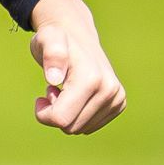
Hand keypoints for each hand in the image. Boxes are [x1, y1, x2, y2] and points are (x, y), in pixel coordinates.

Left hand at [29, 0, 125, 134]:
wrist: (76, 35)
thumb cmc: (56, 40)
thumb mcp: (46, 40)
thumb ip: (50, 54)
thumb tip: (54, 78)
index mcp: (92, 79)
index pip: (61, 119)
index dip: (44, 112)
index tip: (45, 92)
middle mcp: (110, 90)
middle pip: (70, 127)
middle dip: (55, 112)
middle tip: (55, 89)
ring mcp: (117, 98)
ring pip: (80, 129)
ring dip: (67, 113)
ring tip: (66, 89)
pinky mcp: (119, 104)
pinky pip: (90, 127)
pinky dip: (78, 115)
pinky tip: (77, 95)